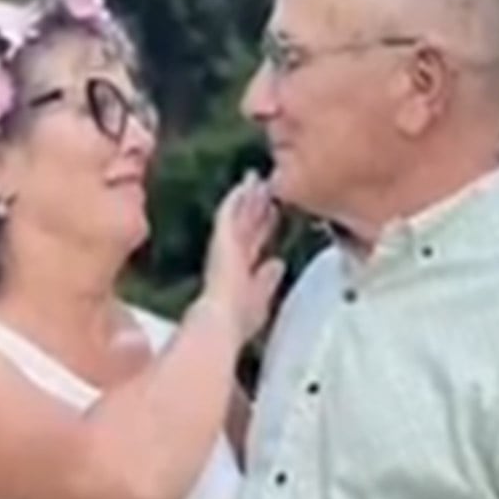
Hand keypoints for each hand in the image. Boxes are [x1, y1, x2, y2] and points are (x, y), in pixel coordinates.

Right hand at [199, 171, 284, 339]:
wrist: (222, 318)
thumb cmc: (238, 319)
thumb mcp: (260, 299)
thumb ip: (267, 280)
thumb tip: (277, 263)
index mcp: (241, 274)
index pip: (253, 247)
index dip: (263, 232)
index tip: (271, 215)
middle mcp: (233, 258)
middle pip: (247, 228)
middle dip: (257, 211)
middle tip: (265, 190)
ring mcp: (225, 247)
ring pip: (239, 217)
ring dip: (247, 199)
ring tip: (254, 178)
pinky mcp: (221, 239)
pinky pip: (229, 214)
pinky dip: (236, 200)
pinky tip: (243, 185)